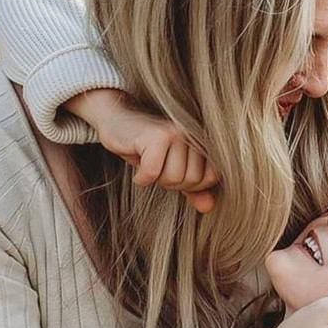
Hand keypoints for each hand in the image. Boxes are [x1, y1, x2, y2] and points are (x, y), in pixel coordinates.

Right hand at [69, 89, 219, 213]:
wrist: (116, 121)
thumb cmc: (146, 147)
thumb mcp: (172, 170)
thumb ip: (193, 189)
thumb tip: (208, 207)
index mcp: (202, 139)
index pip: (212, 177)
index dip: (191, 185)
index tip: (171, 172)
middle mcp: (193, 133)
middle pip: (192, 180)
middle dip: (170, 183)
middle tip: (155, 168)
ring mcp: (176, 132)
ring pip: (173, 177)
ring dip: (155, 180)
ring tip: (147, 165)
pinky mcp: (156, 136)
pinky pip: (153, 172)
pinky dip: (141, 178)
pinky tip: (137, 171)